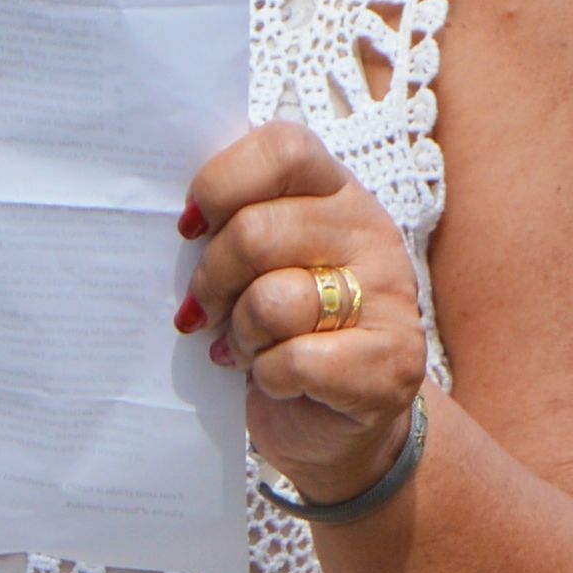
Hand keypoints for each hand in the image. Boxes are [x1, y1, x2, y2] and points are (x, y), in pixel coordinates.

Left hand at [178, 120, 427, 504]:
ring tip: (247, 347)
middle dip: (212, 281)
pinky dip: (268, 378)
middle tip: (206, 310)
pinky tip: (275, 379)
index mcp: (337, 192)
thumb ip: (237, 223)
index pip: (283, 148)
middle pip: (258, 232)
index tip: (190, 229)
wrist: (339, 423)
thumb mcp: (263, 264)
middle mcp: (371, 232)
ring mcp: (389, 296)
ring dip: (241, 334)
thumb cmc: (285, 331)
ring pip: (274, 301)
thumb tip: (182, 221)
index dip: (222, 184)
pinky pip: (295, 361)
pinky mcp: (391, 362)